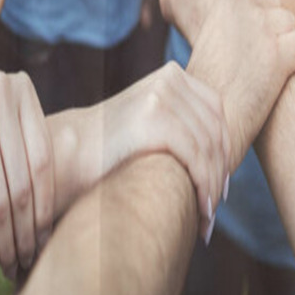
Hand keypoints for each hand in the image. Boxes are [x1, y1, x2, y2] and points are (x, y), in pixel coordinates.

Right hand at [0, 67, 54, 279]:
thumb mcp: (24, 117)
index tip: (48, 239)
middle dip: (26, 228)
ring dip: (4, 235)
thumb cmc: (5, 119)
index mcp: (26, 96)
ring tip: (11, 264)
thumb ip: (42, 146)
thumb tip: (89, 190)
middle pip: (21, 182)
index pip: (44, 163)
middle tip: (29, 259)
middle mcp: (0, 102)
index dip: (47, 205)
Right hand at [78, 62, 229, 245]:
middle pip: (215, 132)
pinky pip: (196, 158)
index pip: (216, 113)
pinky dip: (203, 188)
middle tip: (214, 210)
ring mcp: (161, 95)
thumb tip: (228, 153)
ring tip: (206, 220)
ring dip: (212, 189)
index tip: (221, 186)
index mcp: (171, 75)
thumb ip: (183, 122)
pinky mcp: (153, 119)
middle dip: (219, 175)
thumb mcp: (150, 122)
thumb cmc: (109, 149)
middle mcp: (169, 78)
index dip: (225, 151)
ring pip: (209, 149)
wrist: (67, 154)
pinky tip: (201, 213)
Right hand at [188, 0, 294, 168]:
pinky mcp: (284, 52)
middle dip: (272, 25)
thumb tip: (235, 16)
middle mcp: (247, 5)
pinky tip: (285, 79)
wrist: (209, 118)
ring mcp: (267, 27)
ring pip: (291, 24)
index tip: (249, 22)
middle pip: (276, 3)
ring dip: (285, 44)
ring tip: (269, 71)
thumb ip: (225, 17)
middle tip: (258, 56)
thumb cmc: (200, 85)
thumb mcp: (205, 39)